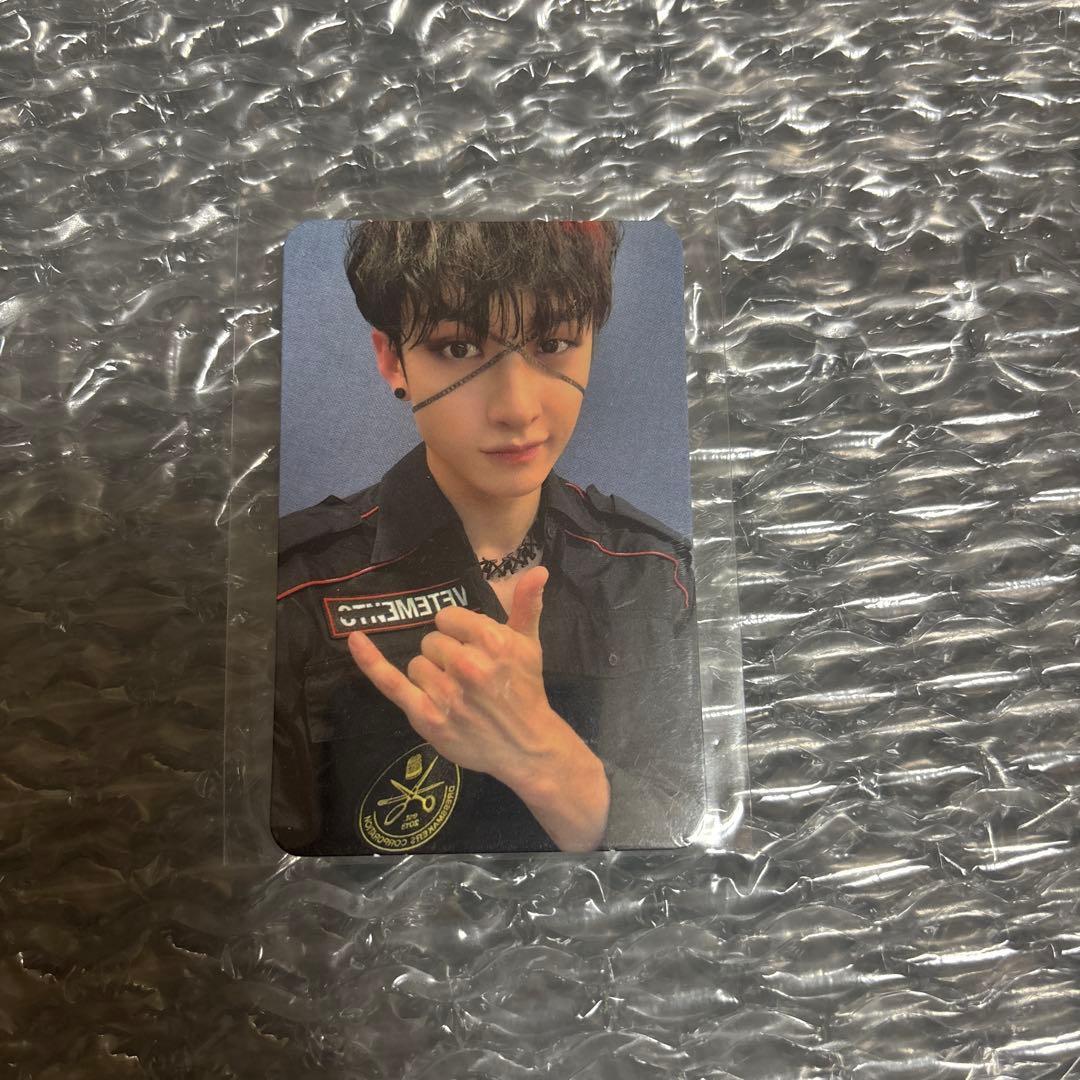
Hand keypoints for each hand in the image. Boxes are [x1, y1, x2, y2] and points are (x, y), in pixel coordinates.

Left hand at [347, 566, 559, 790]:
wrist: (526, 746)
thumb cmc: (525, 690)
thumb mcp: (530, 645)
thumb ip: (527, 605)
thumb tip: (538, 570)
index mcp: (493, 641)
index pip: (448, 617)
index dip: (458, 631)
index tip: (473, 648)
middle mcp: (467, 665)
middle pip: (431, 640)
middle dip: (446, 654)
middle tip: (469, 676)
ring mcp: (445, 692)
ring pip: (415, 663)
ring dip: (431, 674)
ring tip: (456, 692)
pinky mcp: (426, 716)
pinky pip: (389, 681)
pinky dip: (369, 660)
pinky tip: (355, 639)